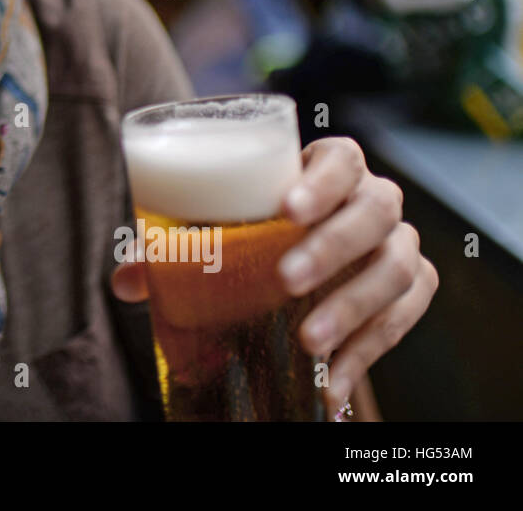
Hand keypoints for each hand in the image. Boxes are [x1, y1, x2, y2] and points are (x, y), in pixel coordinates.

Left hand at [111, 136, 438, 414]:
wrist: (305, 261)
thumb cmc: (256, 233)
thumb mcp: (220, 233)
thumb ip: (173, 252)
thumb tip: (125, 282)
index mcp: (328, 169)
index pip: (342, 158)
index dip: (322, 180)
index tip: (288, 209)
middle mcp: (374, 200)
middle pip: (375, 211)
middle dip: (332, 246)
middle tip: (286, 280)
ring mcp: (398, 243)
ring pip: (398, 266)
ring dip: (353, 306)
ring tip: (309, 340)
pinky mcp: (412, 288)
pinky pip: (404, 316)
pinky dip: (369, 351)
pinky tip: (333, 381)